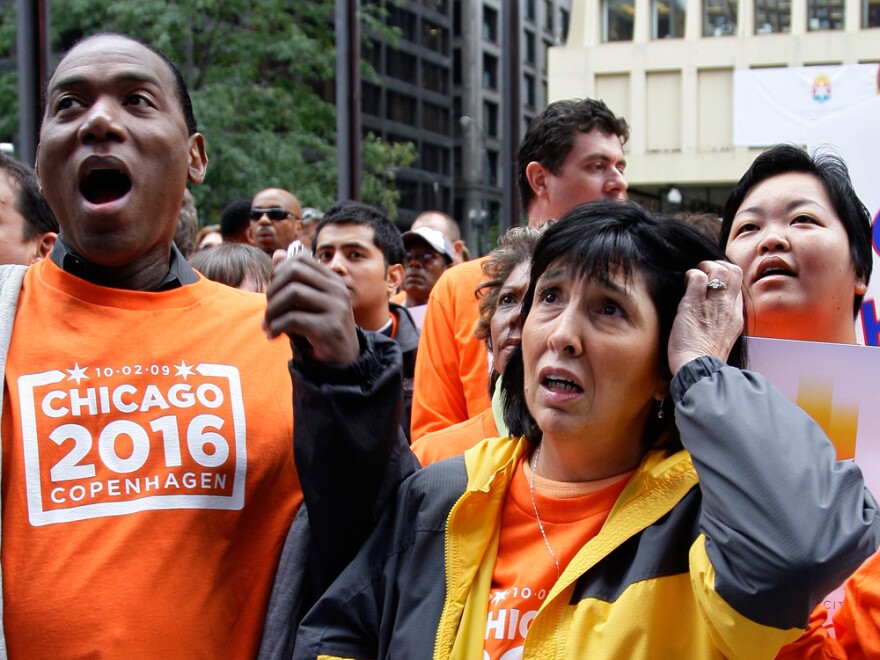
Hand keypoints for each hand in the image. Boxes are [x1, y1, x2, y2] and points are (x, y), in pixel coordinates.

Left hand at [264, 251, 359, 364]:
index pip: (300, 259)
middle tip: (268, 310)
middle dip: (273, 290)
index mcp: (333, 279)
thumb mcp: (306, 302)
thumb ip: (292, 280)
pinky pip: (294, 319)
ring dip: (272, 310)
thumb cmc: (321, 328)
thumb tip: (277, 254)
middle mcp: (338, 289)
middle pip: (294, 272)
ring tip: (268, 325)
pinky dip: (277, 326)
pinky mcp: (331, 327)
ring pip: (293, 293)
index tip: (273, 291)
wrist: (342, 359)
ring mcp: (337, 307)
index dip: (279, 271)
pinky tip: (273, 335)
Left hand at [668, 260, 743, 375]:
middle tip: (703, 273)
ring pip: (719, 269)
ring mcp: (713, 304)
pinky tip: (683, 283)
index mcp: (736, 317)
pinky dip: (690, 274)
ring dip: (704, 267)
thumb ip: (722, 324)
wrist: (699, 369)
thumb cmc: (704, 360)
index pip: (738, 286)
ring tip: (692, 276)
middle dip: (718, 265)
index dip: (726, 278)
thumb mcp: (722, 340)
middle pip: (734, 271)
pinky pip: (697, 277)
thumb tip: (714, 316)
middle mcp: (728, 307)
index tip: (712, 282)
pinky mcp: (693, 304)